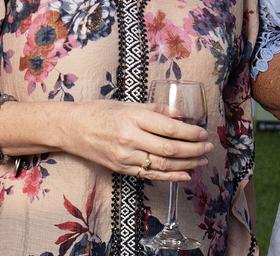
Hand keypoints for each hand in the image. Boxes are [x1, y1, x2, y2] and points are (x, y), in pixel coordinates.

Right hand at [62, 101, 211, 181]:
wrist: (71, 128)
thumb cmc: (100, 111)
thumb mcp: (128, 103)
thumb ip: (157, 110)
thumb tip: (182, 115)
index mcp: (133, 118)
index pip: (169, 129)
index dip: (190, 133)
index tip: (203, 132)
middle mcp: (130, 138)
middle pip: (169, 149)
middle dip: (193, 150)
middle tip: (208, 147)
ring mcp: (125, 156)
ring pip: (162, 165)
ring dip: (186, 164)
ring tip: (201, 160)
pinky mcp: (122, 169)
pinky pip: (150, 175)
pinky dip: (170, 176)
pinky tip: (185, 175)